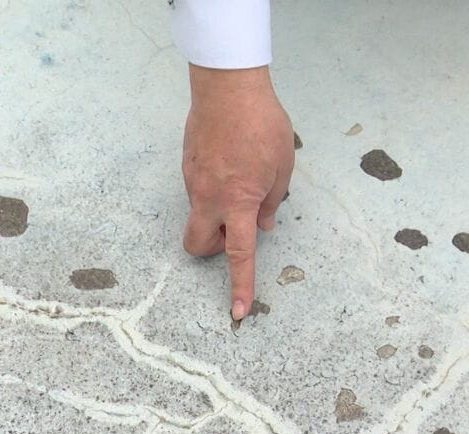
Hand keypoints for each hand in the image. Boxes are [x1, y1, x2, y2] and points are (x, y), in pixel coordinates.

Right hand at [181, 64, 294, 320]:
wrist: (228, 86)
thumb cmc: (262, 125)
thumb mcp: (282, 168)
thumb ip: (271, 202)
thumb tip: (263, 226)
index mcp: (238, 202)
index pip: (238, 255)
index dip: (240, 285)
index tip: (237, 312)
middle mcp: (209, 198)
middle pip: (196, 244)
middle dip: (210, 250)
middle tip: (231, 233)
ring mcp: (193, 182)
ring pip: (200, 214)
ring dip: (217, 212)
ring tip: (242, 178)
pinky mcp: (186, 165)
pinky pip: (198, 190)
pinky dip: (213, 190)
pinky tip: (231, 162)